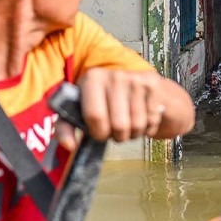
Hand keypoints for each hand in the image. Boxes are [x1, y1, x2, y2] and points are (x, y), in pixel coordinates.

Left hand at [56, 68, 171, 149]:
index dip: (98, 133)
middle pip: (118, 125)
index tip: (99, 132)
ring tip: (128, 123)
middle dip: (117, 136)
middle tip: (115, 129)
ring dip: (132, 133)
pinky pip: (151, 122)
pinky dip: (147, 127)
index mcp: (92, 78)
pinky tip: (142, 117)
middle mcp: (115, 75)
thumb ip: (66, 127)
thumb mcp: (81, 110)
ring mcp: (136, 80)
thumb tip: (69, 144)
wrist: (139, 87)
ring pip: (136, 126)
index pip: (95, 116)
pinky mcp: (154, 86)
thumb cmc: (107, 101)